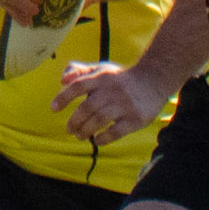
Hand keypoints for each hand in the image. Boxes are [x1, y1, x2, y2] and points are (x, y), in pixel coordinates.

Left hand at [51, 61, 167, 145]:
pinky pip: (115, 132)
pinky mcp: (135, 118)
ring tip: (80, 136)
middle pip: (87, 107)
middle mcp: (112, 90)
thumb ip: (79, 72)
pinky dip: (103, 138)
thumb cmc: (121, 78)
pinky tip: (97, 140)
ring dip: (85, 131)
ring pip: (99, 120)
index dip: (63, 97)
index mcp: (102, 78)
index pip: (78, 86)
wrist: (154, 80)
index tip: (53, 109)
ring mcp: (124, 105)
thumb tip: (62, 80)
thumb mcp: (101, 69)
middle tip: (70, 129)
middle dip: (74, 121)